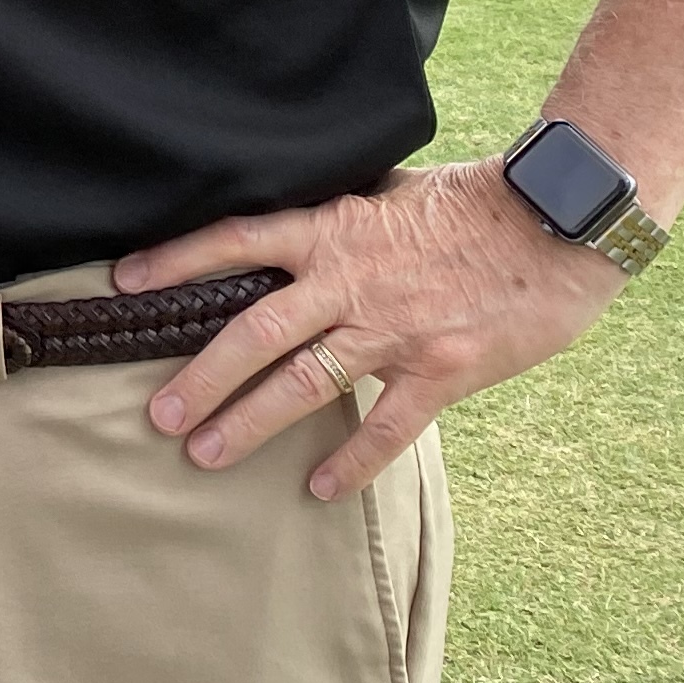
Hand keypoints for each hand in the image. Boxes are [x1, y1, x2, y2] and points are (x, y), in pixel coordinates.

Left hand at [115, 161, 622, 500]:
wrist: (558, 223)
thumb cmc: (475, 204)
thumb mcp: (390, 194)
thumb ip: (339, 216)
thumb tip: (291, 229)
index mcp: (334, 230)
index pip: (237, 240)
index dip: (177, 261)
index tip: (125, 283)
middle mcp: (351, 280)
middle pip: (255, 328)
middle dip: (202, 375)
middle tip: (157, 414)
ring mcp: (394, 330)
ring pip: (305, 382)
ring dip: (250, 422)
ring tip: (204, 454)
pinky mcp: (441, 370)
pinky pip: (386, 427)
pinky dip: (351, 462)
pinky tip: (317, 488)